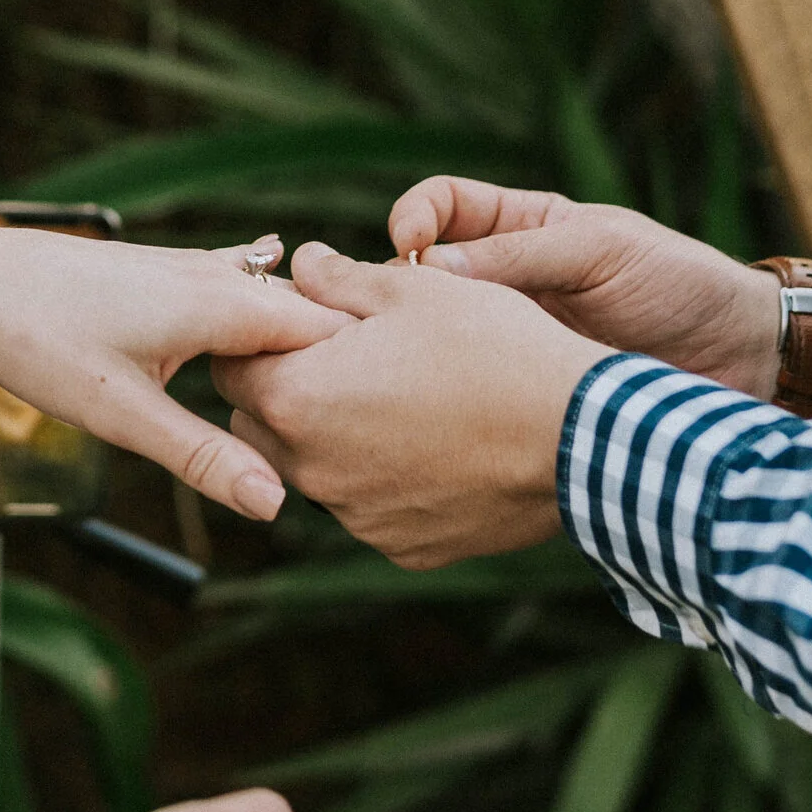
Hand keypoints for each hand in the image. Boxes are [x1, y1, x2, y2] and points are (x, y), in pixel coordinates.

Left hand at [0, 228, 335, 522]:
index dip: (356, 379)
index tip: (376, 427)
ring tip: (321, 410)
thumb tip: (274, 503)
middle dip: (335, 371)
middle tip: (357, 435)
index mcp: (224, 303)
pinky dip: (265, 331)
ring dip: (299, 354)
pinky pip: (244, 298)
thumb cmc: (38, 341)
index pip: (330, 333)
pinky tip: (269, 358)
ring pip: (277, 309)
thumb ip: (204, 457)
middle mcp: (221, 277)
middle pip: (311, 322)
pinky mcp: (173, 275)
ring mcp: (197, 270)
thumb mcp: (123, 415)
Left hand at [211, 244, 607, 567]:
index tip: (300, 322)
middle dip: (288, 391)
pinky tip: (433, 446)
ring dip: (336, 437)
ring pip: (315, 470)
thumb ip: (339, 279)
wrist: (579, 435)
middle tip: (347, 358)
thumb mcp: (415, 287)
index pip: (232, 368)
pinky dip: (384, 479)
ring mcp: (358, 517)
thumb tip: (303, 263)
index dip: (260, 338)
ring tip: (400, 400)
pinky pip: (369, 508)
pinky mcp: (402, 547)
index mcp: (299, 399)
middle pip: (262, 425)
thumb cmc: (494, 347)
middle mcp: (313, 471)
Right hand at [384, 177, 779, 398]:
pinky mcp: (525, 389)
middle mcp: (509, 280)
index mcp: (525, 227)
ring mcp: (514, 337)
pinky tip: (438, 403)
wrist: (741, 357)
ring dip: (419, 342)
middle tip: (397, 313)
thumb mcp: (602, 250)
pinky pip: (471, 384)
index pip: (443, 206)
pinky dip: (447, 391)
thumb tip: (429, 265)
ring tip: (408, 360)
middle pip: (425, 274)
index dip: (415, 217)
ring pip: (440, 333)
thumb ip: (522, 255)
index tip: (407, 243)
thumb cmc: (681, 283)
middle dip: (398, 287)